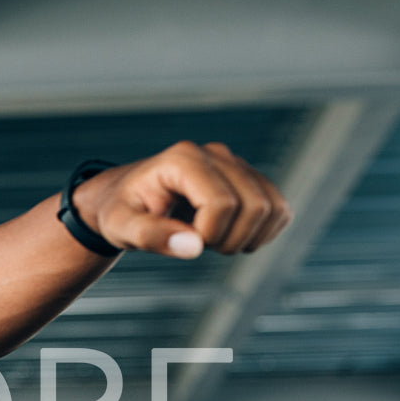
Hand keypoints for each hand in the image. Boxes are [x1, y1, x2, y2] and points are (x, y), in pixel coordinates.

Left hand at [72, 141, 292, 258]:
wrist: (125, 198)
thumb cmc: (119, 211)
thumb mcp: (120, 227)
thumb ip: (151, 236)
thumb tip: (193, 246)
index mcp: (183, 160)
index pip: (221, 203)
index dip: (209, 234)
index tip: (183, 241)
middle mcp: (216, 154)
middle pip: (254, 206)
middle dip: (230, 240)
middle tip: (198, 245)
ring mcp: (236, 164)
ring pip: (273, 208)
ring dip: (248, 238)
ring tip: (213, 240)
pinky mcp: (249, 179)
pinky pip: (280, 209)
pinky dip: (264, 233)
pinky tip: (232, 237)